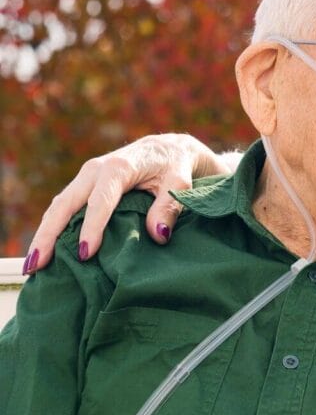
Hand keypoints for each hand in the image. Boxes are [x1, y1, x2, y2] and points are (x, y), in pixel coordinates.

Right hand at [24, 134, 230, 273]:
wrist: (170, 148)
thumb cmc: (177, 166)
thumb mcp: (181, 183)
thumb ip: (170, 206)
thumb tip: (159, 235)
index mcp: (120, 167)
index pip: (101, 200)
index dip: (92, 227)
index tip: (87, 254)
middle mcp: (96, 169)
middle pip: (66, 203)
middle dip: (50, 234)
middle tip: (38, 265)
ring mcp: (86, 177)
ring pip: (58, 206)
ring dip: (44, 234)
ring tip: (34, 266)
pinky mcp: (84, 186)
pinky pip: (63, 207)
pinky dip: (52, 228)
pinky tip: (46, 251)